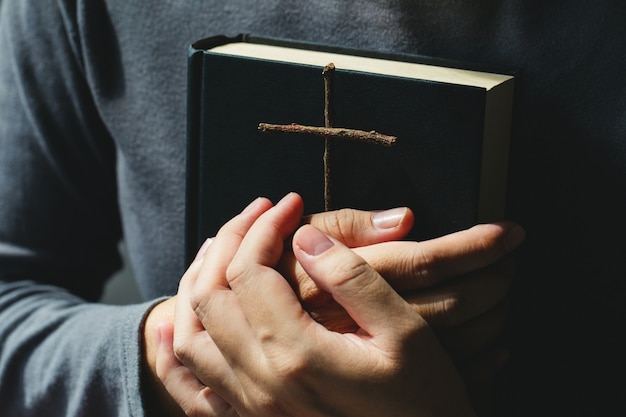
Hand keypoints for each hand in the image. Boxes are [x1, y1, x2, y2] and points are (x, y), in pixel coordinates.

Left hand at [171, 192, 477, 416]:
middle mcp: (259, 382)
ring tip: (223, 249)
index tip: (291, 203)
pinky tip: (171, 325)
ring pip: (192, 333)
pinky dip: (174, 349)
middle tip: (260, 212)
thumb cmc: (424, 400)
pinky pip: (190, 385)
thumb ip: (351, 279)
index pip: (251, 269)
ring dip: (199, 282)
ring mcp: (249, 407)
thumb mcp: (405, 333)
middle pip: (212, 294)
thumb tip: (303, 238)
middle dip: (230, 241)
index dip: (266, 227)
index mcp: (296, 354)